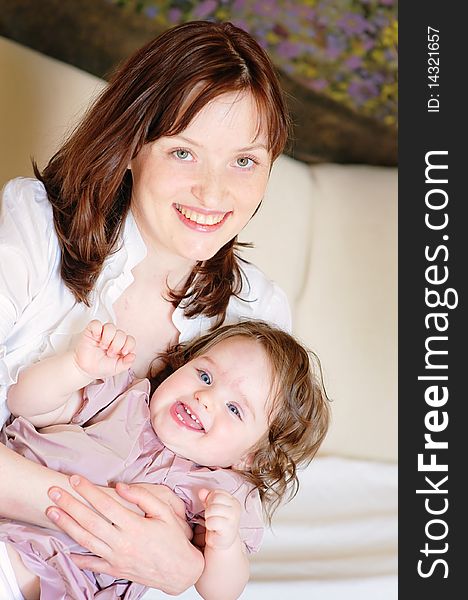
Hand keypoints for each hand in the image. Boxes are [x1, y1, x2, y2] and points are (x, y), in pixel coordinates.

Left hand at [46, 476, 203, 593]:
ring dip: (66, 525)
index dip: (88, 490)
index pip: (105, 504)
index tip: (75, 479)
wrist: (181, 572)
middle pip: (89, 521)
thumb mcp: (166, 512)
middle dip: (69, 504)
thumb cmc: (175, 540)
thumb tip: (121, 486)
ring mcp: (116, 559)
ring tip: (52, 512)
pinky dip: (77, 557)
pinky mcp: (116, 570)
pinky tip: (65, 548)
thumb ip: (143, 497)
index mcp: (135, 526)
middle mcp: (122, 543)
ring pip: (85, 540)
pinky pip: (92, 564)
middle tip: (53, 492)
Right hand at [73, 321, 135, 378]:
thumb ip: (126, 363)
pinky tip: (96, 337)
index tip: (123, 353)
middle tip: (109, 353)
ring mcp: (103, 333)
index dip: (128, 345)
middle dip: (116, 345)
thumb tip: (133, 356)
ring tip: (102, 346)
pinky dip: (97, 329)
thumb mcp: (116, 369)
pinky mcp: (92, 330)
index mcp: (121, 346)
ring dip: (108, 338)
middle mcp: (113, 338)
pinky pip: (96, 323)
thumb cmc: (100, 367)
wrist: (85, 369)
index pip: (130, 340)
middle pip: (121, 333)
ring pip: (110, 326)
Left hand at [199, 488, 240, 549]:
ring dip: (208, 517)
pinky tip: (214, 529)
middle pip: (214, 499)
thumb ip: (207, 498)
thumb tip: (202, 491)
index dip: (210, 500)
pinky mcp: (229, 530)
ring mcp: (233, 519)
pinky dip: (209, 525)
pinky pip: (212, 521)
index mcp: (233, 501)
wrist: (223, 542)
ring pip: (212, 509)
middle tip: (211, 517)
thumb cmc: (218, 524)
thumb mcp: (212, 508)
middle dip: (209, 508)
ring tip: (212, 523)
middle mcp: (235, 508)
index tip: (211, 508)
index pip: (217, 493)